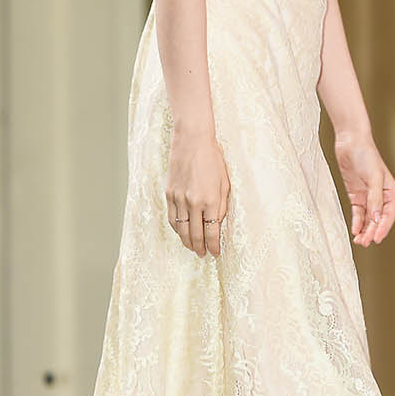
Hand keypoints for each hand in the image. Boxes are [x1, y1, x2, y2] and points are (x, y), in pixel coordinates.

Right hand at [165, 130, 229, 257]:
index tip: (216, 253)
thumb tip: (217, 223)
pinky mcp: (169, 193)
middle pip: (195, 235)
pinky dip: (176, 229)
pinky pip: (172, 218)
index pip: (212, 232)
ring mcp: (179, 199)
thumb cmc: (213, 159)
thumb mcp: (225, 182)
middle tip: (203, 254)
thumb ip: (222, 206)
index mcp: (210, 200)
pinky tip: (181, 233)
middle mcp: (193, 202)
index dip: (214, 246)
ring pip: (181, 229)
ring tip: (193, 248)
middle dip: (200, 248)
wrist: (192, 141)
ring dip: (187, 242)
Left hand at [334, 130, 394, 246]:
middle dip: (372, 232)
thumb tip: (377, 219)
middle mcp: (381, 196)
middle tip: (364, 242)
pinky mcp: (356, 195)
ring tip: (359, 241)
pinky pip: (358, 213)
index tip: (376, 239)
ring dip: (364, 230)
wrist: (351, 142)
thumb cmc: (366, 155)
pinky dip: (357, 222)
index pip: (388, 215)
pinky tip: (354, 230)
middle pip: (378, 219)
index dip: (383, 228)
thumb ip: (375, 199)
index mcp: (390, 192)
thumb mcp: (373, 178)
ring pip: (368, 218)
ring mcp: (368, 196)